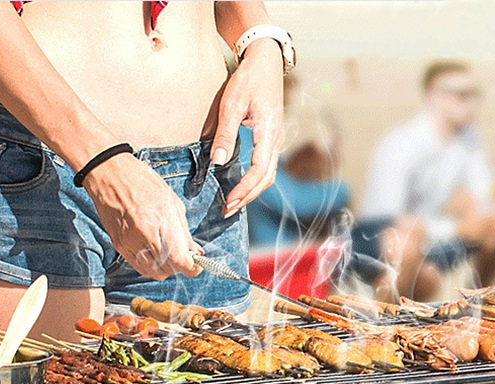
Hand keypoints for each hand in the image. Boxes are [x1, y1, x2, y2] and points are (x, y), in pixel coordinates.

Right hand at [84, 154, 201, 279]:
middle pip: (170, 270)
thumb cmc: (144, 183)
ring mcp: (130, 242)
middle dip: (179, 265)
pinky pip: (139, 266)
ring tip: (166, 252)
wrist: (109, 173)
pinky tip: (152, 251)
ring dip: (164, 267)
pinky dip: (149, 264)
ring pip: (154, 272)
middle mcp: (146, 236)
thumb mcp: (173, 203)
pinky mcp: (119, 245)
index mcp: (163, 223)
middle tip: (181, 254)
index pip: (182, 262)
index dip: (192, 268)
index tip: (196, 265)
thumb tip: (196, 253)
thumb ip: (184, 232)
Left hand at [211, 38, 283, 217]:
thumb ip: (225, 134)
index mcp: (268, 133)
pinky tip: (242, 187)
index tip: (228, 203)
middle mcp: (277, 141)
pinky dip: (255, 181)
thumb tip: (217, 162)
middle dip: (247, 198)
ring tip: (233, 203)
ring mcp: (277, 141)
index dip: (244, 190)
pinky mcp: (272, 139)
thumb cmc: (248, 79)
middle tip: (228, 211)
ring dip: (252, 192)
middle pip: (266, 179)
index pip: (259, 172)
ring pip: (268, 176)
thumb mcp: (232, 103)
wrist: (266, 61)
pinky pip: (267, 167)